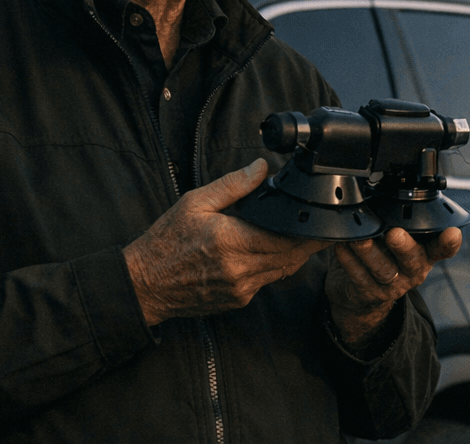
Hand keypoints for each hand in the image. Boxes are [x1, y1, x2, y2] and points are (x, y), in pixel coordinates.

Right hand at [123, 158, 327, 325]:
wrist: (144, 285)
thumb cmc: (166, 242)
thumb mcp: (195, 202)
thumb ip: (233, 185)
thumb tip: (260, 167)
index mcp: (232, 242)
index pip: (286, 239)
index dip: (309, 233)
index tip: (325, 223)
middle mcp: (241, 270)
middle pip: (292, 257)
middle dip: (310, 244)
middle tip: (323, 229)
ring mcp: (241, 289)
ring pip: (282, 271)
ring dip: (295, 255)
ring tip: (302, 237)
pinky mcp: (237, 300)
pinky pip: (267, 282)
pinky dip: (275, 266)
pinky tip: (272, 252)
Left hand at [325, 226, 461, 350]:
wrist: (359, 294)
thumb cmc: (380, 254)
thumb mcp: (397, 242)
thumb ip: (401, 223)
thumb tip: (389, 196)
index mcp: (424, 255)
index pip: (442, 249)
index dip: (448, 243)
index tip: (452, 234)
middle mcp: (412, 272)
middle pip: (412, 260)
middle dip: (404, 247)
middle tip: (394, 234)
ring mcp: (392, 287)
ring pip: (383, 270)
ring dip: (369, 253)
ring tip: (358, 238)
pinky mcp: (369, 295)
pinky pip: (359, 279)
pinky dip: (348, 263)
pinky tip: (340, 248)